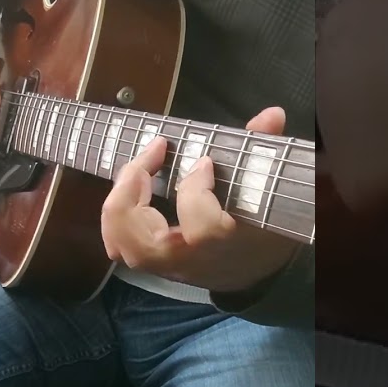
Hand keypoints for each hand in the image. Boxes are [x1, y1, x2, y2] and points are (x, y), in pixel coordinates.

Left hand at [101, 107, 299, 292]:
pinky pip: (119, 244)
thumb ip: (264, 153)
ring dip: (120, 201)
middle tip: (153, 152)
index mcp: (220, 247)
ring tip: (136, 169)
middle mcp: (186, 261)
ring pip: (121, 245)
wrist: (255, 271)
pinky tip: (130, 186)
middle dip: (132, 190)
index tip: (205, 162)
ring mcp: (165, 266)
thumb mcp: (269, 193)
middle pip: (140, 243)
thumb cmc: (263, 229)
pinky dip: (116, 215)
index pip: (200, 227)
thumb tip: (271, 115)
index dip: (196, 188)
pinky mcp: (152, 262)